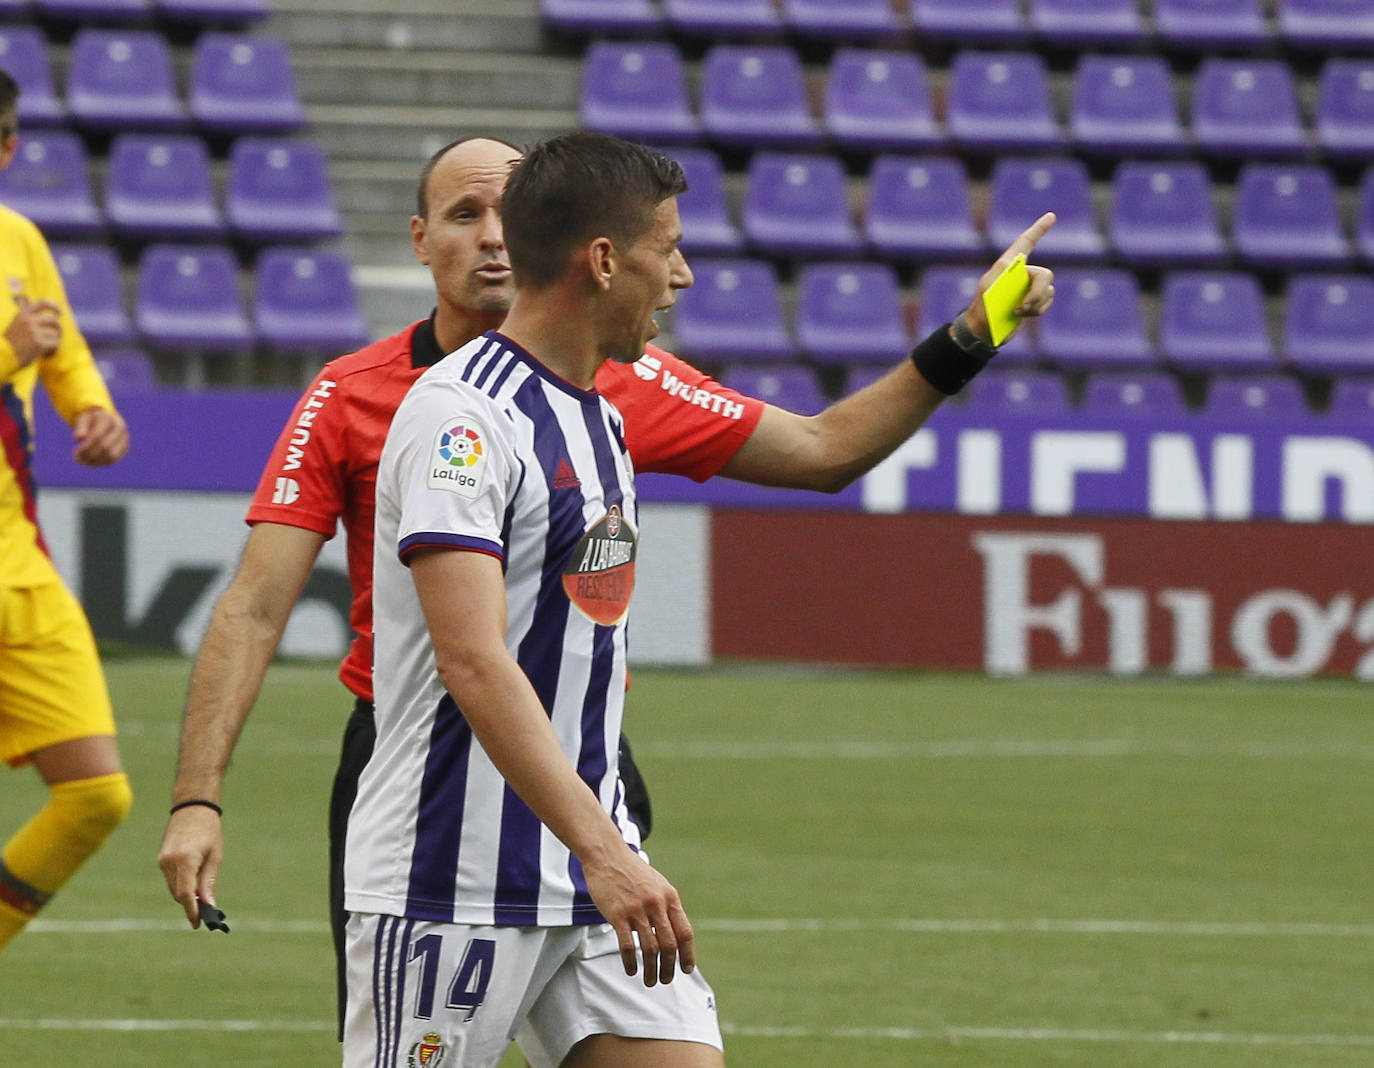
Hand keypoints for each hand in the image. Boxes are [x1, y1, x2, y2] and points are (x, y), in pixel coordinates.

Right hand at [5, 296, 61, 366]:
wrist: (4, 356)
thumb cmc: (12, 342)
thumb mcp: (17, 324)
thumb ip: (29, 318)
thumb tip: (50, 315)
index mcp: (23, 314)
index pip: (44, 303)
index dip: (55, 307)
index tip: (60, 313)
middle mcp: (29, 321)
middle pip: (54, 321)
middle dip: (58, 329)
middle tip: (56, 337)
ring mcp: (34, 331)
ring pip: (56, 333)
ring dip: (55, 341)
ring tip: (48, 347)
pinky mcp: (39, 343)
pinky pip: (55, 343)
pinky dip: (54, 349)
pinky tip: (47, 353)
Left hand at [72, 407, 128, 465]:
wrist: (106, 420)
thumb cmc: (91, 420)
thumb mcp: (83, 419)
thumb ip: (80, 426)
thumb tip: (78, 438)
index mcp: (109, 419)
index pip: (97, 436)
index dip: (86, 446)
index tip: (76, 451)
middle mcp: (120, 429)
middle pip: (105, 447)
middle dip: (90, 454)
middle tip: (77, 458)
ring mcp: (124, 439)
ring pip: (111, 456)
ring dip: (96, 461)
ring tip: (83, 461)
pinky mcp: (125, 448)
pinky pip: (113, 460)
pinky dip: (101, 463)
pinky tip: (90, 462)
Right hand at [157, 806, 222, 928]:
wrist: (192, 807)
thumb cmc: (209, 830)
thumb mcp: (215, 856)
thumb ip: (209, 882)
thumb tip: (209, 905)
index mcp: (185, 860)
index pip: (185, 893)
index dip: (191, 910)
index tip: (197, 924)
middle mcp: (169, 862)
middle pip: (178, 894)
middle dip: (190, 905)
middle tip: (205, 915)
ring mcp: (163, 860)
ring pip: (173, 888)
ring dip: (185, 895)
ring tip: (201, 900)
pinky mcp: (161, 859)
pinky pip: (171, 879)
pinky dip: (180, 885)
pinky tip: (192, 885)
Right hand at [581, 846, 695, 986]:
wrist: (608, 855)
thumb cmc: (633, 872)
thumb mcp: (658, 885)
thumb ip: (667, 907)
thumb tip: (674, 933)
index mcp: (670, 897)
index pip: (685, 932)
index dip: (688, 954)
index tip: (687, 969)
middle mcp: (656, 904)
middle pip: (669, 945)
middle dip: (669, 967)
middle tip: (666, 980)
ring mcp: (637, 909)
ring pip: (650, 948)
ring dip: (652, 970)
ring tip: (650, 981)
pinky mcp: (618, 914)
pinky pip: (627, 945)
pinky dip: (631, 962)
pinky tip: (631, 971)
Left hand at [963, 212, 1057, 344]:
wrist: (985, 330)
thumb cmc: (983, 308)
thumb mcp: (986, 288)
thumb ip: (1001, 272)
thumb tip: (1017, 259)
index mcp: (1009, 265)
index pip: (1026, 243)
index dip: (1039, 229)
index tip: (1051, 216)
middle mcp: (1022, 273)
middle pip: (1045, 274)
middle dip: (1038, 291)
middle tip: (1024, 305)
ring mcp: (1029, 287)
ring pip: (1048, 291)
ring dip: (1035, 305)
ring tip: (1017, 311)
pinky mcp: (1035, 302)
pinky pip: (1047, 302)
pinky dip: (1036, 311)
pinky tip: (1022, 315)